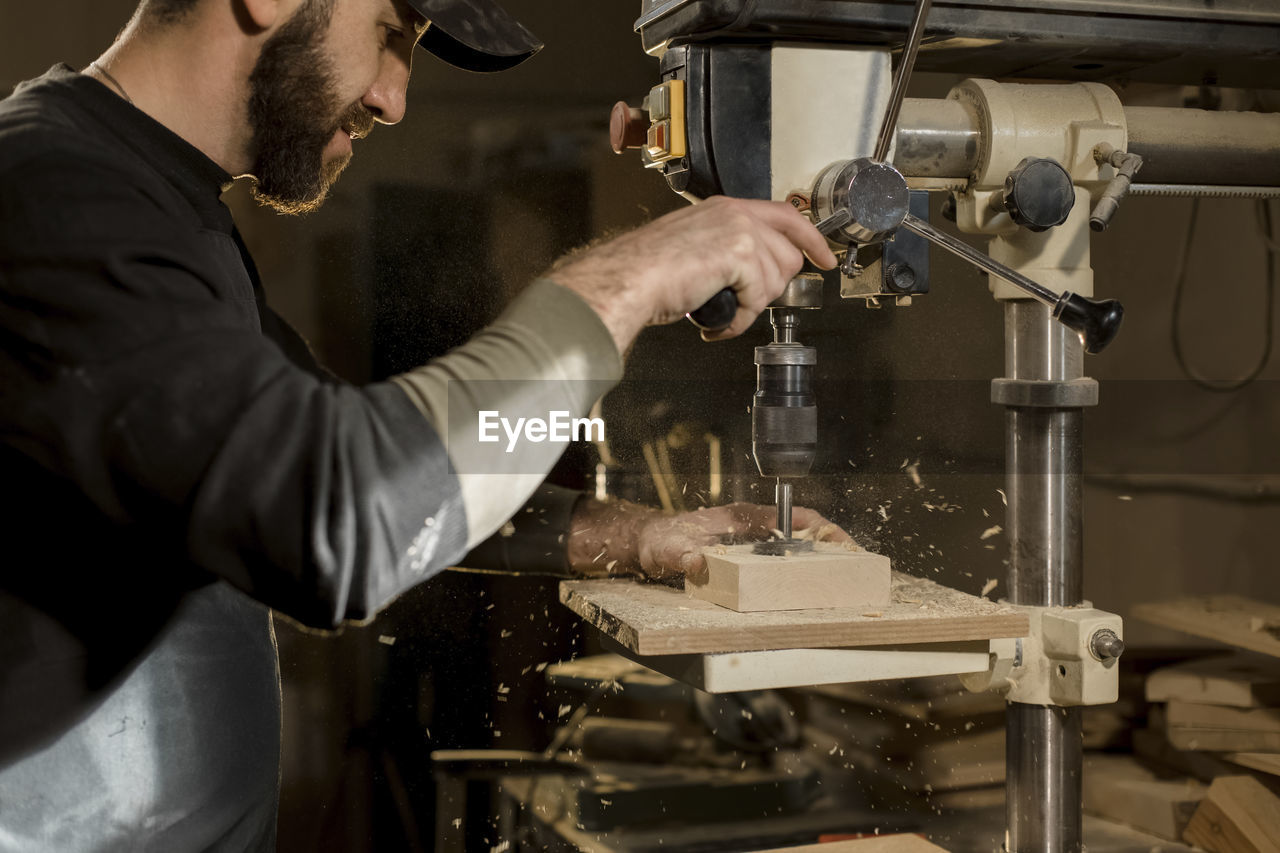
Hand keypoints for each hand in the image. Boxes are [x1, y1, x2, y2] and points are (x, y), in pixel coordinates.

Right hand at [550, 197, 836, 352]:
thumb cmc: (645, 269)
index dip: (811, 240)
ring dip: (750, 306)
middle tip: (746, 301)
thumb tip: (745, 273)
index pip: (787, 215)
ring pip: (777, 279)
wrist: (627, 278)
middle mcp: (736, 213)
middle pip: (790, 253)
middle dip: (772, 287)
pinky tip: (717, 320)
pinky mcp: (740, 254)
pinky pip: (759, 298)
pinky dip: (739, 319)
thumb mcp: (693, 244)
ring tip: (722, 311)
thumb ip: (723, 248)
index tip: (824, 258)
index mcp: (725, 207)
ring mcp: (741, 231)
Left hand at [567, 499, 851, 583]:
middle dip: (832, 544)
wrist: (648, 544)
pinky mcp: (748, 556)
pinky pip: (783, 559)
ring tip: (846, 578)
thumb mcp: (667, 549)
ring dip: (820, 558)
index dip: (821, 527)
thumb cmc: (661, 541)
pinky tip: (812, 586)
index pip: (791, 516)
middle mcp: (752, 526)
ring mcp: (752, 540)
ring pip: (797, 545)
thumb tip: (697, 562)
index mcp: (742, 517)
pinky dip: (802, 568)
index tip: (843, 542)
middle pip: (803, 530)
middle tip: (857, 565)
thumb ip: (680, 556)